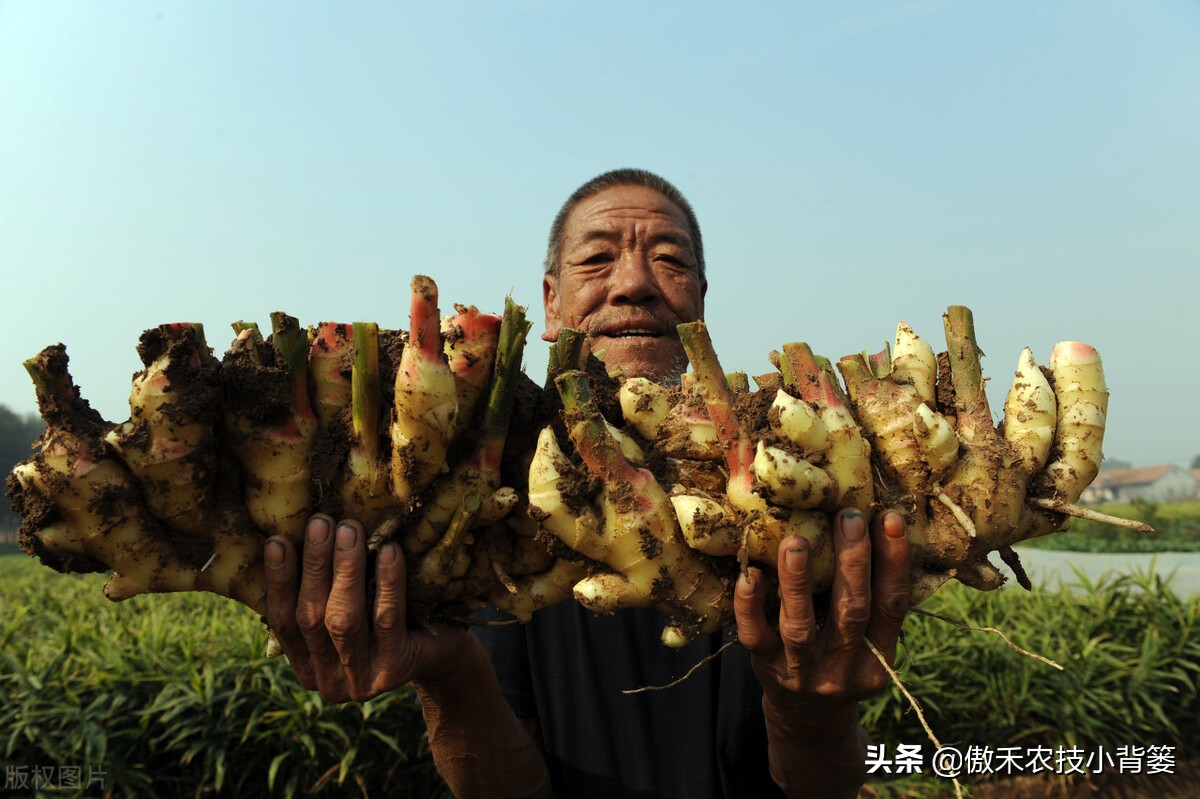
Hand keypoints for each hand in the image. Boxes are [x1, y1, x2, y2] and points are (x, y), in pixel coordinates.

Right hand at [263, 514, 474, 702]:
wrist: (443, 654)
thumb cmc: (388, 622)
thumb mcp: (349, 611)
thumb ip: (322, 593)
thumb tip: (294, 536)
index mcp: (307, 666)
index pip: (283, 622)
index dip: (278, 580)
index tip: (277, 540)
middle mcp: (329, 681)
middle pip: (310, 618)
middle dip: (314, 566)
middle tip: (321, 522)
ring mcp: (362, 680)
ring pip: (343, 619)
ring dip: (344, 569)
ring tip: (349, 529)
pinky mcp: (396, 669)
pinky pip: (387, 619)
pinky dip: (386, 582)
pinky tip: (388, 551)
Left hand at [734, 508, 909, 712]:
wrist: (808, 720)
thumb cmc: (842, 660)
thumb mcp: (869, 642)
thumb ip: (872, 600)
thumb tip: (872, 526)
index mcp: (879, 655)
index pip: (892, 605)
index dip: (894, 561)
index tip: (890, 518)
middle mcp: (844, 667)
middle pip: (852, 611)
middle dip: (852, 561)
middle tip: (847, 516)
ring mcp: (802, 670)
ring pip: (800, 625)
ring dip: (798, 581)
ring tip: (795, 541)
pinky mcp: (765, 667)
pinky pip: (755, 636)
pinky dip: (750, 604)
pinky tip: (748, 573)